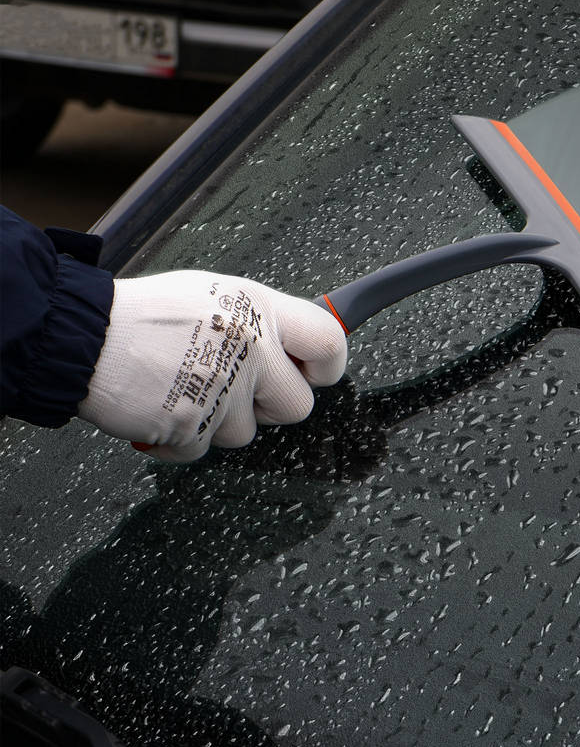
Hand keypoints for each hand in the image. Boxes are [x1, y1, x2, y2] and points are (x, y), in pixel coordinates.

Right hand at [78, 271, 346, 461]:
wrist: (82, 335)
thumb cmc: (146, 314)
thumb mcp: (217, 297)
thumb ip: (261, 323)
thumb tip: (297, 348)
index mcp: (260, 309)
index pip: (330, 342)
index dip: (328, 366)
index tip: (315, 373)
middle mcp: (251, 349)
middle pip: (298, 406)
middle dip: (269, 406)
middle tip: (237, 388)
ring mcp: (224, 390)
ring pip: (245, 433)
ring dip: (218, 420)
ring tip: (183, 386)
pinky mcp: (193, 425)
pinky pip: (203, 449)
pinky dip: (182, 439)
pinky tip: (162, 407)